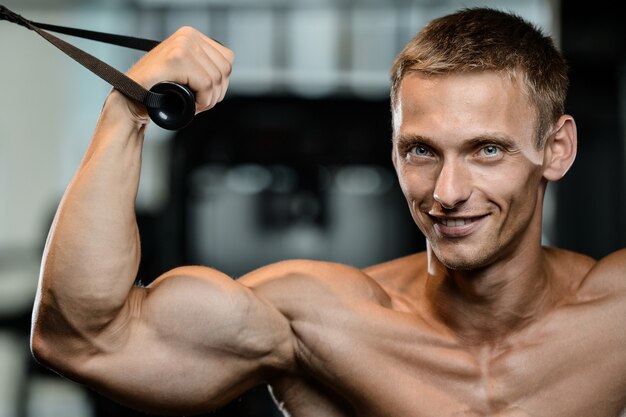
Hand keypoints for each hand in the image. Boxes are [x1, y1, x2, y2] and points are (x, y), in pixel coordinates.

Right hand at [117, 26, 233, 124]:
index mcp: (192, 35)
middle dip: (216, 93)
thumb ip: (204, 67)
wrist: (131, 100)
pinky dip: (203, 100)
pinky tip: (191, 104)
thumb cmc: (158, 91)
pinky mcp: (176, 58)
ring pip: (216, 79)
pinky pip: (206, 84)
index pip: (227, 59)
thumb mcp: (187, 72)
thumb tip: (226, 76)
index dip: (221, 82)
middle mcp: (187, 36)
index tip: (206, 94)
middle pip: (224, 69)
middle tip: (200, 103)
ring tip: (194, 104)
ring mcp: (181, 45)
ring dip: (208, 99)